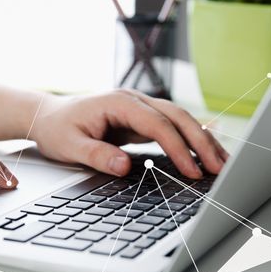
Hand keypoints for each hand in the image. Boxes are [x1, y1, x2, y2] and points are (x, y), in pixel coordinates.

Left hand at [31, 89, 227, 177]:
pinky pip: (172, 128)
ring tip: (222, 162)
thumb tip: (125, 166)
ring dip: (202, 140)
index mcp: (118, 102)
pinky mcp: (140, 119)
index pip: (157, 124)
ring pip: (180, 120)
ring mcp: (139, 108)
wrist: (48, 116)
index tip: (192, 171)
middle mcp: (133, 100)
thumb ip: (97, 155)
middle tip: (220, 168)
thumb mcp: (70, 146)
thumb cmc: (57, 129)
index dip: (178, 147)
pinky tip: (203, 155)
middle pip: (177, 116)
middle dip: (201, 142)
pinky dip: (190, 141)